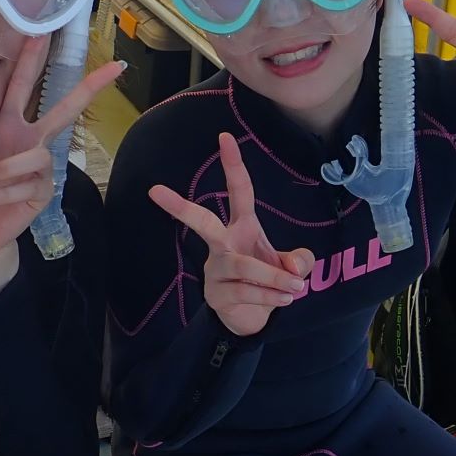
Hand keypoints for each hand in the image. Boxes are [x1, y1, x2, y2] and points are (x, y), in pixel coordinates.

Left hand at [0, 36, 125, 257]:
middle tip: (114, 68)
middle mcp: (33, 142)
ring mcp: (43, 168)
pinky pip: (23, 186)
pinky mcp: (44, 192)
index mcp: (12, 126)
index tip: (42, 32)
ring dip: (1, 170)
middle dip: (89, 88)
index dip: (31, 60)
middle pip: (65, 110)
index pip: (24, 87)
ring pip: (34, 156)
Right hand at [146, 132, 314, 336]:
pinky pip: (244, 291)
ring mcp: (215, 269)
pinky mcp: (216, 294)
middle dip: (181, 207)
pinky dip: (270, 296)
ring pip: (242, 265)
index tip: (224, 137)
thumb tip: (295, 266)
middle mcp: (224, 244)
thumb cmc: (266, 280)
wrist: (251, 318)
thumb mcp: (291, 267)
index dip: (233, 165)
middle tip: (155, 190)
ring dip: (272, 276)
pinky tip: (285, 300)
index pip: (239, 191)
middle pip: (202, 221)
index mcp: (242, 227)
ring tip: (297, 287)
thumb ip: (300, 261)